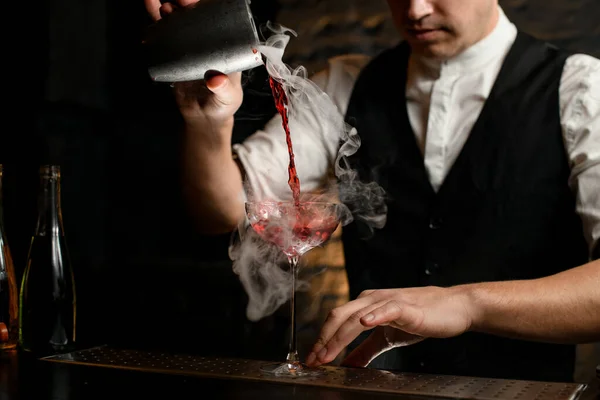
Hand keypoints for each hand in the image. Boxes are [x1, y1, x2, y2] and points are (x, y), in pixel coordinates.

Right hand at [143, 0, 242, 129]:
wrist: (203, 118)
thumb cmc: (223, 105)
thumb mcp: (228, 97)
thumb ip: (223, 89)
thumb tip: (215, 80)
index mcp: (225, 48)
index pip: (217, 21)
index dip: (206, 8)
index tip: (193, 3)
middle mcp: (207, 43)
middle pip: (195, 17)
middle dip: (185, 5)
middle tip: (175, 1)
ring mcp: (189, 48)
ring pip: (177, 23)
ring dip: (168, 10)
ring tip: (158, 2)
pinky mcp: (173, 56)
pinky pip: (163, 37)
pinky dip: (155, 23)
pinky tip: (149, 9)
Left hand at [305, 286, 474, 367]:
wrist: (454, 308)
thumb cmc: (421, 318)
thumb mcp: (387, 338)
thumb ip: (366, 350)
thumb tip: (347, 365)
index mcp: (365, 305)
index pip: (336, 321)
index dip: (322, 340)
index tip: (312, 359)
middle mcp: (371, 299)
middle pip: (339, 316)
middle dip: (324, 339)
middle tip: (315, 360)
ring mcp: (388, 301)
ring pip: (356, 315)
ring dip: (340, 335)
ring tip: (328, 353)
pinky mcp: (406, 306)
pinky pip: (387, 309)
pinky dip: (374, 315)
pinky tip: (365, 323)